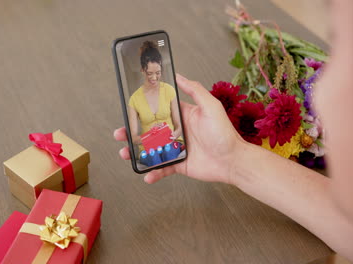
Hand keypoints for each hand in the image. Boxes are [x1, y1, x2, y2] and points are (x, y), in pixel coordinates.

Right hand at [114, 74, 242, 183]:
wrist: (233, 160)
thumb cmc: (224, 133)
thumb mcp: (210, 106)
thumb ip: (194, 90)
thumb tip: (178, 75)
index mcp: (182, 116)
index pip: (158, 110)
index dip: (143, 110)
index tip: (129, 110)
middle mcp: (177, 131)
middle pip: (150, 131)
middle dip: (132, 133)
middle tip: (119, 134)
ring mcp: (177, 148)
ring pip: (151, 150)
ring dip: (137, 153)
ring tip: (126, 153)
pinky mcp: (179, 164)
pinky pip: (162, 168)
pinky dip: (153, 173)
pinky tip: (146, 176)